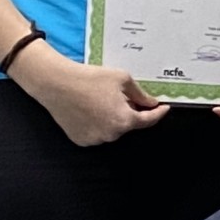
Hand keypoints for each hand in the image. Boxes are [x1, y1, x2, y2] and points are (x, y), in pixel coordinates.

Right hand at [8, 48, 169, 146]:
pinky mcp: (80, 139)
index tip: (164, 109)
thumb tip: (150, 103)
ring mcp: (94, 139)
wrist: (56, 83)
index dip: (158, 113)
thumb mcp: (122, 79)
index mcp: (124, 121)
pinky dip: (99, 123)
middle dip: (131, 112)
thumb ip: (140, 94)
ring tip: (102, 100)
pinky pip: (97, 132)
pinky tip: (91, 109)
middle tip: (125, 96)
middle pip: (129, 124)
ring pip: (113, 129)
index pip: (148, 121)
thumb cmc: (88, 79)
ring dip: (114, 118)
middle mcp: (110, 134)